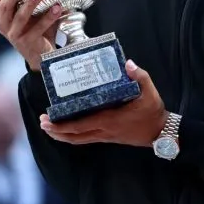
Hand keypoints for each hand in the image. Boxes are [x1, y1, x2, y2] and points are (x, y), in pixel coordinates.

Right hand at [0, 0, 61, 71]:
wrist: (42, 55)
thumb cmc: (37, 29)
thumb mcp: (33, 12)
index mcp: (3, 14)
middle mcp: (4, 24)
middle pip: (4, 6)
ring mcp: (14, 35)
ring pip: (19, 17)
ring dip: (30, 4)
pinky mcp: (26, 43)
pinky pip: (37, 28)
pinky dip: (48, 18)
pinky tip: (57, 8)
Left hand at [40, 60, 166, 146]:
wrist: (161, 132)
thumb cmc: (153, 112)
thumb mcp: (150, 92)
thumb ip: (139, 76)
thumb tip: (128, 63)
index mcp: (110, 119)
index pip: (80, 125)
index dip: (61, 126)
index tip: (47, 119)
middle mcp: (104, 131)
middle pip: (74, 136)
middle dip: (56, 131)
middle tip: (42, 122)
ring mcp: (105, 136)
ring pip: (78, 140)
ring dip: (62, 135)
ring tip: (49, 128)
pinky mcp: (108, 138)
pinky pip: (85, 139)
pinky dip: (73, 136)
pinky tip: (67, 130)